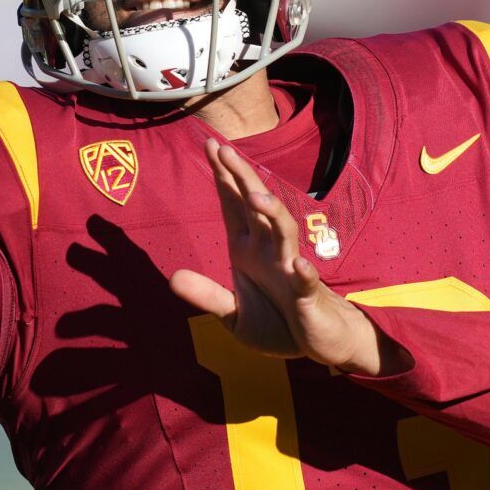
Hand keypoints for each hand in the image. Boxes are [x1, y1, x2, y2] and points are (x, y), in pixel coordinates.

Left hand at [169, 140, 403, 374]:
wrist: (318, 342)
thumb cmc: (277, 324)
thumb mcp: (234, 316)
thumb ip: (207, 296)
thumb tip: (172, 278)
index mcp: (248, 251)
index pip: (233, 206)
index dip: (223, 177)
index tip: (210, 146)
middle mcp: (269, 251)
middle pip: (256, 206)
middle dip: (242, 178)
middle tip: (224, 149)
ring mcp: (290, 270)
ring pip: (284, 232)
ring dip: (272, 214)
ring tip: (255, 196)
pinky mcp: (307, 295)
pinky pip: (306, 281)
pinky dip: (304, 273)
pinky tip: (299, 265)